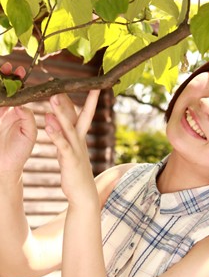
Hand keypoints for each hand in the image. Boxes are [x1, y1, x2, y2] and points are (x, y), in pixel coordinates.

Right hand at [0, 62, 36, 182]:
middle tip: (8, 66)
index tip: (21, 71)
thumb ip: (27, 119)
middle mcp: (5, 110)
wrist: (5, 168)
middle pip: (3, 88)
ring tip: (1, 70)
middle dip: (4, 76)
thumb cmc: (19, 152)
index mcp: (18, 112)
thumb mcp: (28, 134)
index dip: (18, 80)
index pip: (18, 91)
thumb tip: (21, 105)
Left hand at [45, 90, 99, 205]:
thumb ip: (62, 132)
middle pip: (75, 115)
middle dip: (69, 100)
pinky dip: (56, 135)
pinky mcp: (70, 160)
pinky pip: (62, 145)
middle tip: (62, 82)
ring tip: (53, 97)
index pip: (83, 113)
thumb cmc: (75, 171)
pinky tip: (48, 125)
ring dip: (61, 112)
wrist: (84, 193)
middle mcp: (79, 140)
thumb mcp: (70, 149)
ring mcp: (76, 149)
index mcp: (80, 137)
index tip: (91, 83)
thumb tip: (52, 116)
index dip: (88, 99)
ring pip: (68, 127)